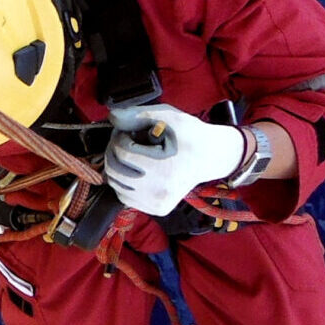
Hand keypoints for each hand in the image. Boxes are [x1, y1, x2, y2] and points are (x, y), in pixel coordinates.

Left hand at [103, 104, 247, 215]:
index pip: (121, 152)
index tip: (125, 131)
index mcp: (162, 168)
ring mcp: (157, 203)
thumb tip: (112, 116)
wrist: (212, 158)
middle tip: (124, 140)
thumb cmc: (191, 136)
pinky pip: (126, 197)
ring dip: (117, 166)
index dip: (118, 137)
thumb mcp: (168, 117)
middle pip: (115, 169)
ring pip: (116, 185)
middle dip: (114, 150)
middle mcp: (158, 191)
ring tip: (130, 155)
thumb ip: (137, 115)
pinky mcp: (157, 209)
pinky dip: (124, 183)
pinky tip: (134, 171)